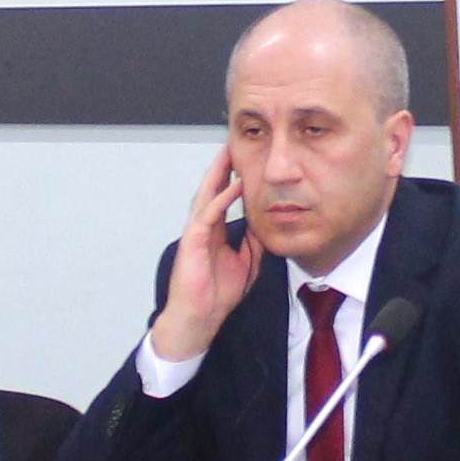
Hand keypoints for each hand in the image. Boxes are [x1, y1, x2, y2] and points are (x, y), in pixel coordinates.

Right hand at [147, 148, 260, 363]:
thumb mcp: (246, 261)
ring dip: (218, 174)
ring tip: (230, 153)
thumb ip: (253, 240)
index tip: (245, 158)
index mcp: (213, 230)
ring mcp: (196, 232)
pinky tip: (234, 186)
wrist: (200, 318)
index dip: (232, 176)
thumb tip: (266, 222)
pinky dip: (221, 199)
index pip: (221, 196)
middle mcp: (202, 226)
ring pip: (206, 195)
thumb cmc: (217, 293)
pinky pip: (208, 215)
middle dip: (222, 165)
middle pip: (212, 188)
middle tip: (233, 142)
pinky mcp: (193, 242)